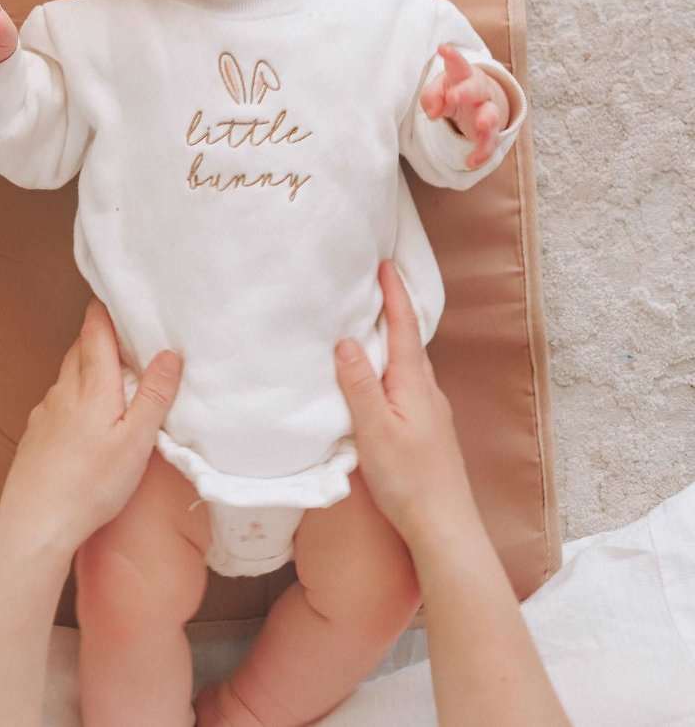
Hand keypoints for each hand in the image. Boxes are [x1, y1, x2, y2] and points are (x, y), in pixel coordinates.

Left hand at [0, 299, 182, 558]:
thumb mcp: (136, 442)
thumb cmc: (91, 484)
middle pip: (80, 348)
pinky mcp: (34, 434)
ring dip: (87, 367)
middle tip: (125, 335)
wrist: (34, 524)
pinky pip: (56, 401)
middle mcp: (64, 389)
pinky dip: (72, 396)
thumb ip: (154, 396)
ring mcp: (45, 411)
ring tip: (111, 376)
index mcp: (92, 385)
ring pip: (68, 375)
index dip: (105, 309)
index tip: (118, 296)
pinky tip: (82, 419)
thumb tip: (169, 352)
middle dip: (100, 336)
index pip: (95, 330)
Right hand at [334, 260, 476, 544]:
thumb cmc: (408, 480)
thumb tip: (345, 340)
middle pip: (411, 340)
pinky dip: (395, 367)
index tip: (384, 263)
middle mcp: (428, 390)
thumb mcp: (375, 430)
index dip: (394, 294)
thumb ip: (359, 385)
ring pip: (411, 364)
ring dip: (395, 339)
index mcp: (415, 383)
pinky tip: (384, 379)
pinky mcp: (429, 430)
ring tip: (374, 324)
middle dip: (395, 309)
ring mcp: (432, 411)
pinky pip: (410, 384)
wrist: (446, 528)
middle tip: (375, 284)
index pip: (404, 327)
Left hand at [419, 44, 503, 168]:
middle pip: (476, 87)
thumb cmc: (451, 90)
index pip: (458, 64)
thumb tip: (433, 113)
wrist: (474, 103)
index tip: (443, 49)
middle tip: (453, 96)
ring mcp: (487, 110)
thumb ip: (431, 97)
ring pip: (492, 114)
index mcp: (463, 75)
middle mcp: (479, 91)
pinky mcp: (489, 132)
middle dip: (466, 91)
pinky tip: (471, 162)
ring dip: (487, 120)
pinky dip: (482, 153)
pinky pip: (489, 142)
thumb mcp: (438, 89)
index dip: (452, 57)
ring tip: (481, 126)